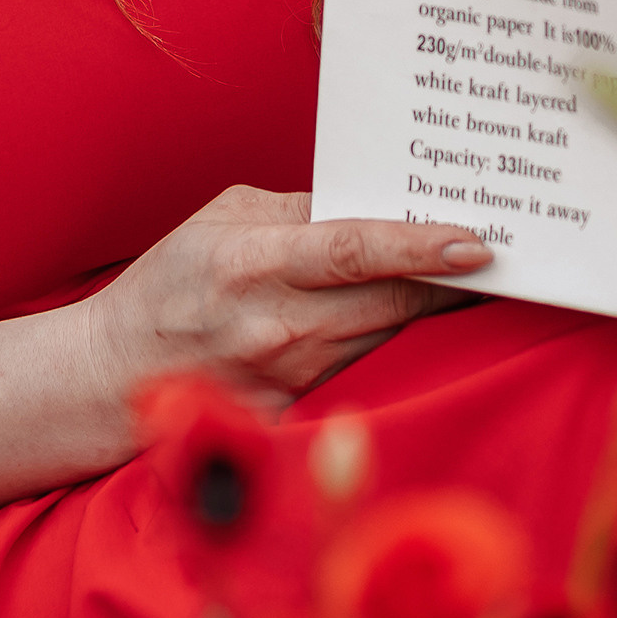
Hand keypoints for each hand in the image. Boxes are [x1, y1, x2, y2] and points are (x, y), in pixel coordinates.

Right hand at [82, 184, 493, 421]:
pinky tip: (410, 327)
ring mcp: (287, 375)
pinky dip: (388, 347)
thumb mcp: (220, 221)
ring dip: (430, 312)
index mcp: (255, 262)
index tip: (477, 243)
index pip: (355, 251)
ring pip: (385, 337)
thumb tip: (367, 205)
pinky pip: (359, 371)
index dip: (420, 247)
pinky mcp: (291, 412)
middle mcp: (277, 324)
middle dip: (452, 280)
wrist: (113, 376)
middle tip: (504, 256)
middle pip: (391, 303)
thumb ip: (295, 210)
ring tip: (471, 280)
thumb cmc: (168, 285)